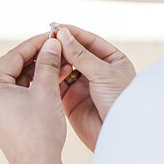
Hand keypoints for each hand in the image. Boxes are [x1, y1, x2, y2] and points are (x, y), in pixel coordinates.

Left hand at [0, 33, 67, 163]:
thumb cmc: (39, 133)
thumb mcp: (45, 91)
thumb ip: (47, 63)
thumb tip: (52, 43)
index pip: (14, 55)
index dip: (36, 43)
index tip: (52, 35)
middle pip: (15, 67)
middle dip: (39, 58)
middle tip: (58, 48)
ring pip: (18, 81)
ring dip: (39, 72)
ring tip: (61, 63)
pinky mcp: (2, 119)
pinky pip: (18, 95)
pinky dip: (34, 87)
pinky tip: (53, 79)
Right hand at [54, 24, 135, 150]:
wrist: (118, 136)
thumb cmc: (120, 102)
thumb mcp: (103, 74)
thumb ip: (81, 55)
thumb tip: (62, 33)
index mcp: (112, 60)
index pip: (89, 41)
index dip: (72, 33)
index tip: (55, 27)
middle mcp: (97, 71)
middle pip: (74, 52)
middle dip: (61, 46)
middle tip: (45, 40)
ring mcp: (83, 85)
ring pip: (64, 67)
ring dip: (54, 60)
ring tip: (44, 55)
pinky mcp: (70, 99)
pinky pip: (57, 83)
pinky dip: (50, 76)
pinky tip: (43, 70)